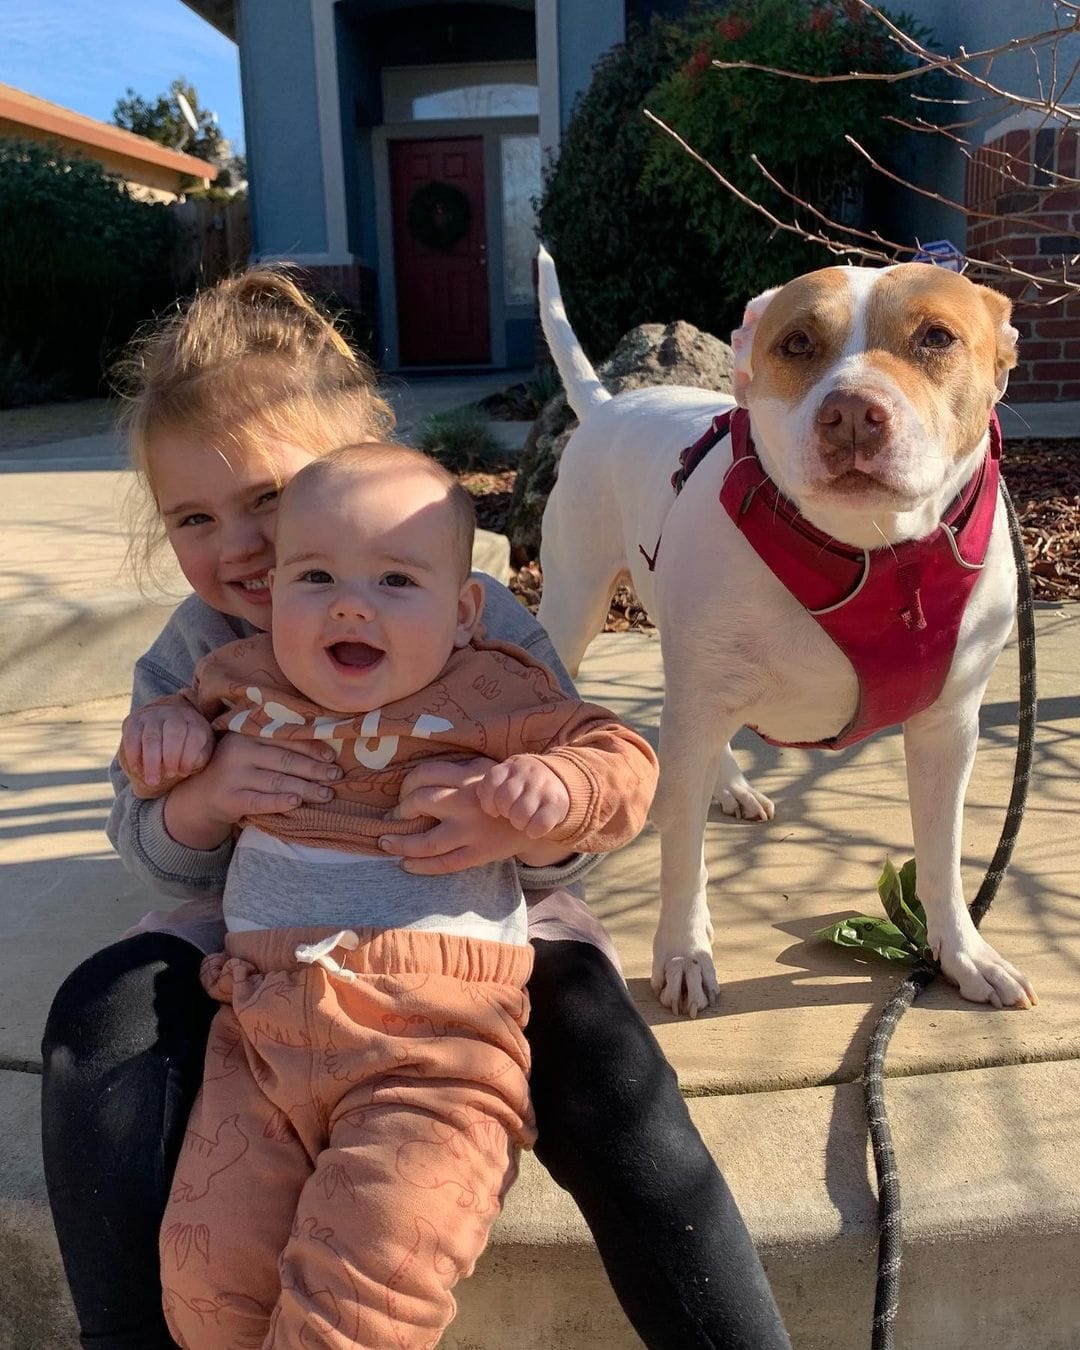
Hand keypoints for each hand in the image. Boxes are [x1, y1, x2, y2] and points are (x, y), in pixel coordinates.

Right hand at [122, 703, 213, 789]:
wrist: (165, 724)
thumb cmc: (187, 745)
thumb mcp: (200, 751)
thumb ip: (199, 758)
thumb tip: (188, 765)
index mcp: (195, 722)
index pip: (195, 735)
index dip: (189, 756)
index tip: (184, 772)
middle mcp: (175, 715)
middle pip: (174, 732)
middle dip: (171, 757)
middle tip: (170, 776)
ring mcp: (153, 716)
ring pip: (151, 736)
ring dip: (151, 760)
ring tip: (152, 781)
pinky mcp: (134, 721)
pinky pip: (132, 737)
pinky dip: (134, 756)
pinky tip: (137, 770)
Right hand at [163, 731, 342, 849]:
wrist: (198, 795)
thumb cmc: (235, 769)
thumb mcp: (249, 749)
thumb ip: (275, 744)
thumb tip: (323, 749)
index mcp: (247, 733)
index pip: (285, 739)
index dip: (311, 747)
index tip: (332, 756)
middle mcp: (239, 751)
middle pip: (285, 760)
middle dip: (314, 769)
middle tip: (336, 775)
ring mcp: (232, 775)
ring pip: (277, 781)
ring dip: (306, 788)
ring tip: (326, 793)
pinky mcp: (229, 798)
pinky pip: (259, 801)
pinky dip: (279, 801)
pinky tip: (296, 802)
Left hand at [381, 758, 559, 874]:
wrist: (535, 817)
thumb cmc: (504, 792)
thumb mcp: (485, 770)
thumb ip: (457, 770)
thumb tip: (416, 779)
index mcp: (468, 776)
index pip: (424, 774)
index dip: (406, 785)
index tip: (403, 793)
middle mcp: (467, 802)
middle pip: (419, 802)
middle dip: (401, 810)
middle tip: (394, 816)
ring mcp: (471, 832)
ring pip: (426, 841)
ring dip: (400, 843)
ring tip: (387, 843)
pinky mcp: (477, 854)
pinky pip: (443, 863)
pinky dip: (420, 865)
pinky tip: (406, 863)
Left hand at [475, 755, 569, 838]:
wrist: (559, 778)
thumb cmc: (521, 785)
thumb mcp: (506, 777)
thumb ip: (490, 787)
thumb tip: (482, 808)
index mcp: (510, 766)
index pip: (491, 782)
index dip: (488, 802)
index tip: (494, 810)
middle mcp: (527, 773)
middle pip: (505, 799)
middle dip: (505, 812)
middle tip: (510, 815)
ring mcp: (543, 786)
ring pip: (521, 813)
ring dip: (519, 823)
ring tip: (521, 821)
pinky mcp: (557, 802)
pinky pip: (540, 824)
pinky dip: (534, 831)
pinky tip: (533, 829)